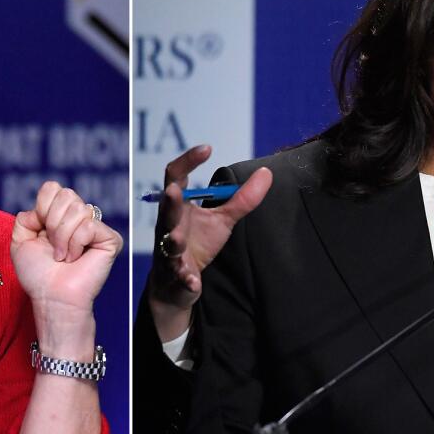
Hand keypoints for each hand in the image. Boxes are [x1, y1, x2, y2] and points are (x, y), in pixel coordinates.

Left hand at [11, 181, 123, 355]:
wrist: (51, 297)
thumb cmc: (38, 275)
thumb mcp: (20, 241)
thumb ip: (25, 217)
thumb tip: (41, 208)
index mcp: (60, 215)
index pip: (53, 188)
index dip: (42, 208)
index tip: (40, 232)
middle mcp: (80, 217)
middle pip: (66, 194)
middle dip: (52, 223)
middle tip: (53, 247)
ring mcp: (96, 227)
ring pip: (78, 209)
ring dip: (62, 237)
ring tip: (63, 256)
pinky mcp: (110, 239)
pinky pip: (88, 226)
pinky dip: (75, 244)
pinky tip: (76, 259)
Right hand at [149, 145, 271, 339]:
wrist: (177, 285)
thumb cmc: (197, 244)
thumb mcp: (222, 220)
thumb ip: (242, 199)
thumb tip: (266, 172)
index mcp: (178, 206)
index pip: (175, 176)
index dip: (188, 161)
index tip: (207, 149)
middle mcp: (168, 225)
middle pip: (167, 209)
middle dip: (170, 201)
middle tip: (174, 190)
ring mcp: (169, 251)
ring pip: (168, 243)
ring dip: (173, 239)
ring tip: (177, 238)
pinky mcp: (175, 275)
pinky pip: (179, 275)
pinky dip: (186, 278)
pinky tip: (193, 282)